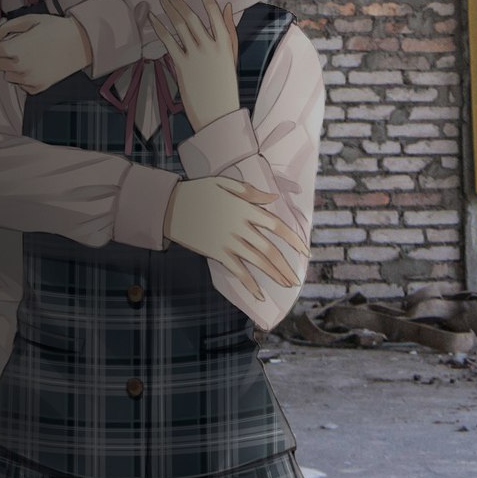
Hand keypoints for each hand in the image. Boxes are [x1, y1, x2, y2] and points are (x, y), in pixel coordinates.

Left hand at [0, 14, 92, 94]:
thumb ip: (6, 28)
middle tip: (16, 43)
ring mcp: (29, 80)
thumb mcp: (29, 20)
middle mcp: (20, 67)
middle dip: (2, 53)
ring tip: (29, 55)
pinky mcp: (38, 88)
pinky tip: (36, 64)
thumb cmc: (55, 28)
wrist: (81, 43)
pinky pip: (21, 83)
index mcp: (17, 49)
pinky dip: (23, 76)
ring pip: (8, 75)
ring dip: (12, 66)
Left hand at [147, 0, 240, 129]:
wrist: (218, 114)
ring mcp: (196, 56)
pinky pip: (169, 42)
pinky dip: (160, 28)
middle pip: (191, 15)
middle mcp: (210, 46)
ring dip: (168, 9)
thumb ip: (229, 30)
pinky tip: (152, 18)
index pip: (213, 10)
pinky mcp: (183, 66)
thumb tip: (227, 6)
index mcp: (225, 42)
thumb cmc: (225, 84)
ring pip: (179, 26)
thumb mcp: (232, 56)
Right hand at [164, 174, 308, 304]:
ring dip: (274, 275)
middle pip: (270, 249)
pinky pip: (238, 271)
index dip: (293, 239)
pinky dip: (250, 284)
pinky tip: (259, 294)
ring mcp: (228, 241)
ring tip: (286, 285)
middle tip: (296, 279)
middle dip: (285, 266)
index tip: (305, 251)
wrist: (171, 206)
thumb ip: (250, 192)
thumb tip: (273, 198)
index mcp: (245, 209)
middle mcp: (240, 227)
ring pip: (258, 262)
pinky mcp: (217, 252)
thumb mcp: (224, 183)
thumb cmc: (198, 192)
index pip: (277, 226)